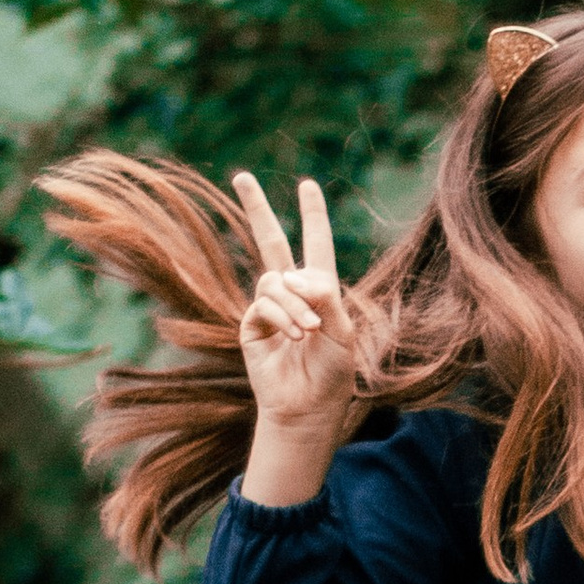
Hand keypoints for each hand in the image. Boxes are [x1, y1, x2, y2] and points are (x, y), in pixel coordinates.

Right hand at [234, 170, 360, 503]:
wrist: (308, 408)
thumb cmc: (332, 373)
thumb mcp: (342, 332)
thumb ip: (325, 297)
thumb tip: (294, 275)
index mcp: (320, 290)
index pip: (315, 244)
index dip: (312, 215)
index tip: (307, 185)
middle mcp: (291, 293)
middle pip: (272, 242)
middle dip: (257, 209)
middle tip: (240, 175)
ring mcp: (268, 308)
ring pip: (275, 281)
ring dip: (294, 303)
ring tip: (309, 331)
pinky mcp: (251, 325)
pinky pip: (264, 305)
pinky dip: (283, 316)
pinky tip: (296, 336)